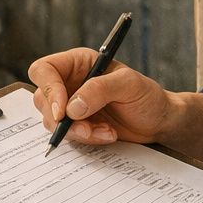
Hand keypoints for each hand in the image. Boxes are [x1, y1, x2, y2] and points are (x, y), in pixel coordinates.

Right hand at [27, 49, 172, 145]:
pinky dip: (86, 139)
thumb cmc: (147, 96)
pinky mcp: (78, 125)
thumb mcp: (128, 85)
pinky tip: (108, 135)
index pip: (45, 70)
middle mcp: (70, 82)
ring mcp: (72, 106)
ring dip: (77, 131)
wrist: (159, 121)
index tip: (62, 111)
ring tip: (106, 132)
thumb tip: (72, 107)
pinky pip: (68, 135)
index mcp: (78, 63)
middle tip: (85, 128)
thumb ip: (100, 89)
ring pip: (52, 121)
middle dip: (61, 118)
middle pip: (43, 98)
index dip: (48, 89)